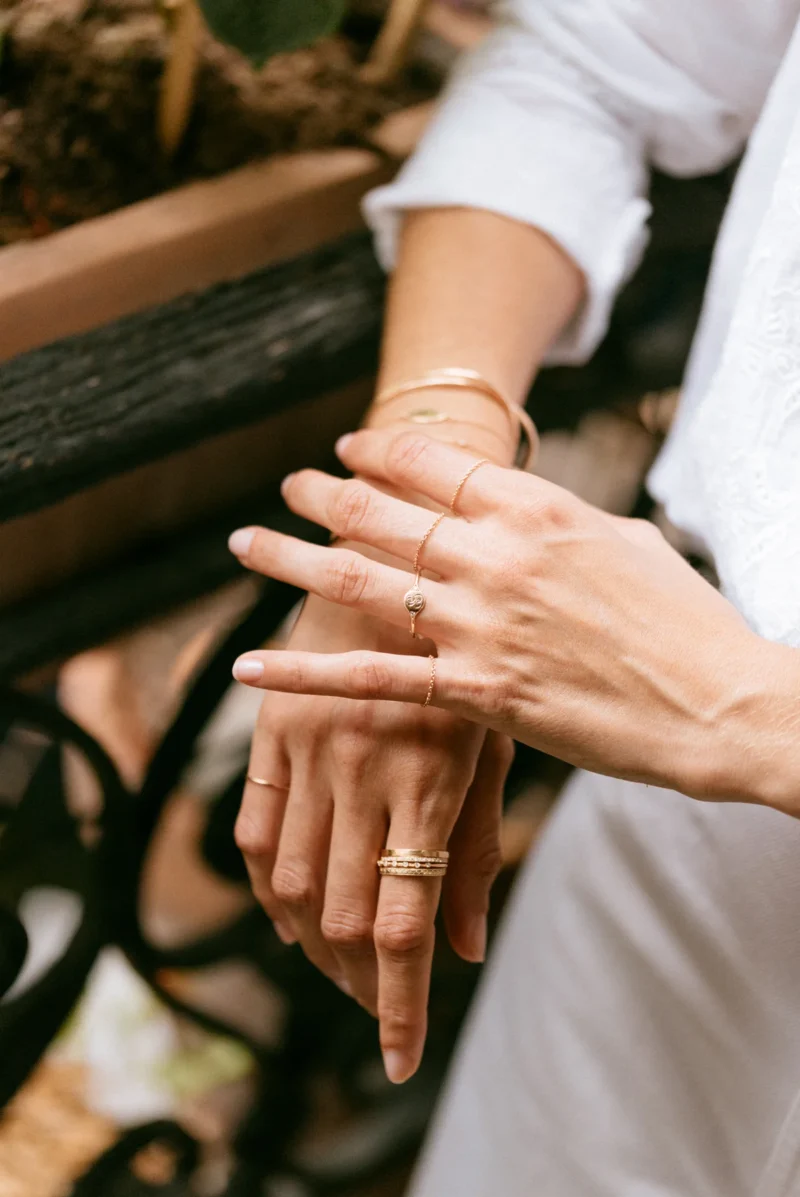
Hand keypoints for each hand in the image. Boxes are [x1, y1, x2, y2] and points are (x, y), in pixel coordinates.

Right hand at [231, 580, 510, 1083]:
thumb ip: (476, 848)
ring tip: (342, 971)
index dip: (399, 1004)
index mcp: (431, 779)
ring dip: (316, 946)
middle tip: (379, 1007)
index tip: (399, 1058)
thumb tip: (468, 949)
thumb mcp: (492, 746)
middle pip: (347, 918)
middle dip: (363, 984)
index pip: (405, 924)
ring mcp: (311, 755)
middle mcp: (364, 774)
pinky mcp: (273, 737)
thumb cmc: (466, 661)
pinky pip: (256, 835)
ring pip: (296, 887)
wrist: (395, 570)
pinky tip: (291, 918)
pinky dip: (269, 891)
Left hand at [232, 430, 765, 806]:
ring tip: (245, 544)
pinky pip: (369, 678)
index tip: (347, 449)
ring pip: (357, 581)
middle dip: (322, 494)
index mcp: (537, 508)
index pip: (434, 462)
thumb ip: (564, 525)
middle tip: (287, 486)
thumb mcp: (628, 542)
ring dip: (292, 558)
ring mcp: (480, 623)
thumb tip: (531, 517)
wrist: (718, 700)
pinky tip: (249, 668)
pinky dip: (303, 673)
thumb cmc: (684, 622)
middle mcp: (496, 554)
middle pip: (382, 511)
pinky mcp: (475, 690)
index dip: (379, 452)